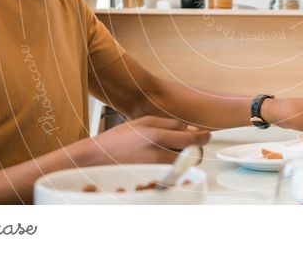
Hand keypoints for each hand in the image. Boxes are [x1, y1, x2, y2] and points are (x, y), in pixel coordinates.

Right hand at [83, 115, 210, 165]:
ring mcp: (154, 169)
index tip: (206, 135)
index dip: (203, 137)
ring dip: (185, 158)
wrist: (96, 158)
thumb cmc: (119, 139)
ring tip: (175, 151)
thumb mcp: (144, 122)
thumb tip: (190, 128)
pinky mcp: (151, 179)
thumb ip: (170, 124)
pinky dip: (174, 167)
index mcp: (157, 135)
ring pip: (183, 165)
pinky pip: (172, 173)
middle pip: (192, 154)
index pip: (192, 137)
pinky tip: (165, 161)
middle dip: (196, 148)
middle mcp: (157, 154)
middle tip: (194, 144)